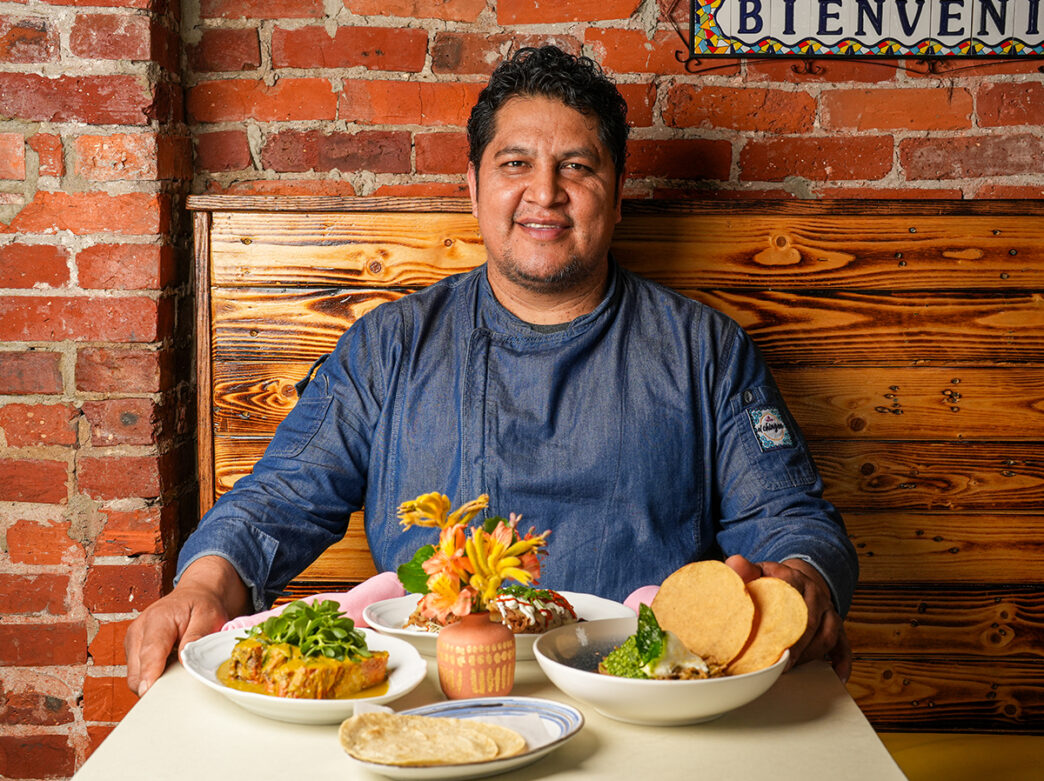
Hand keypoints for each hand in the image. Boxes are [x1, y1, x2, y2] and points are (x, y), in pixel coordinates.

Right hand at [124, 556, 249, 696]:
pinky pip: (139, 674)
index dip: (149, 674)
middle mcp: (138, 631)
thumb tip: (185, 662)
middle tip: (181, 688)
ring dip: (155, 682)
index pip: (150, 652)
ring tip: (178, 672)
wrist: (195, 595)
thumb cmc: (201, 605)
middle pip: (138, 672)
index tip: (148, 691)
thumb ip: (197, 638)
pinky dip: (153, 678)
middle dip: (156, 685)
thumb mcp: (209, 616)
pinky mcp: (134, 651)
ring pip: (136, 677)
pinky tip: (170, 669)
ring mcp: (133, 641)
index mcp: (157, 619)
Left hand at [725, 554, 851, 682]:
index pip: (791, 596)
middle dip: (795, 645)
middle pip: (810, 622)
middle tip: (779, 662)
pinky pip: (844, 645)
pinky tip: (837, 676)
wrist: (799, 579)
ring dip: (809, 655)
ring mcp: (828, 611)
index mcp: (794, 578)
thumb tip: (734, 564)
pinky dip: (842, 662)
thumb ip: (745, 570)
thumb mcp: (758, 571)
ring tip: (791, 668)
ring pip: (827, 636)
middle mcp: (815, 595)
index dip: (781, 619)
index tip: (771, 637)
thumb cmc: (774, 581)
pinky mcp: (838, 626)